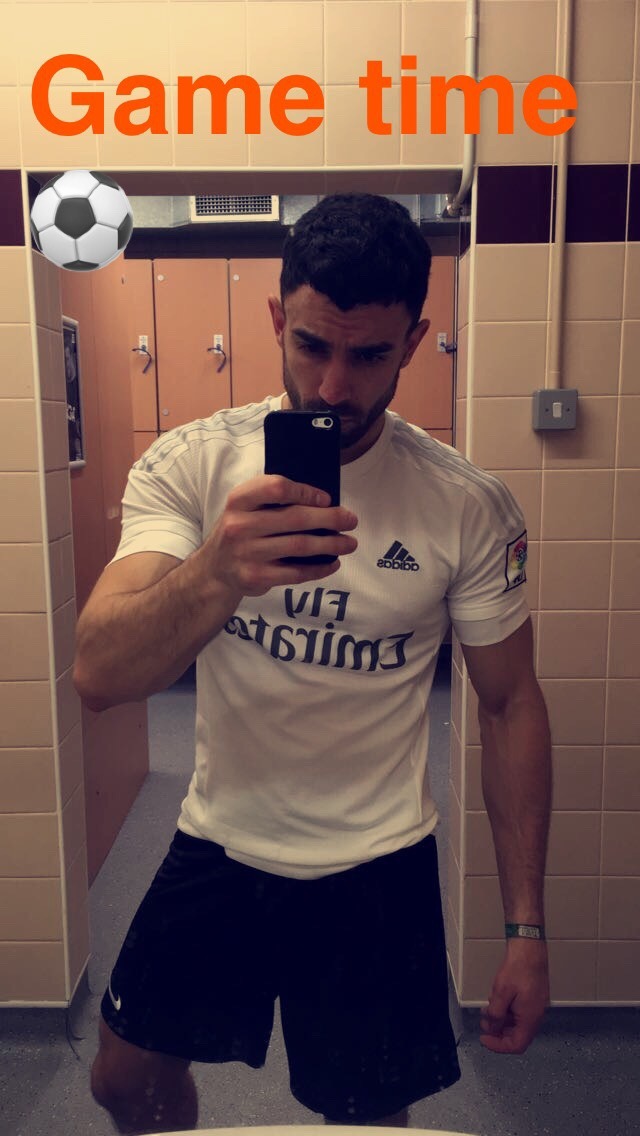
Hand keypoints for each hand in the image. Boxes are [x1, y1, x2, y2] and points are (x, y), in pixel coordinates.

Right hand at [203, 474, 357, 596]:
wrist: (213, 569)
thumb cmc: (240, 531)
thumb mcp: (245, 508)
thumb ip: (273, 501)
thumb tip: (323, 503)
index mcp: (239, 500)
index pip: (276, 487)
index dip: (305, 491)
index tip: (326, 498)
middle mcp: (239, 525)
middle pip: (295, 518)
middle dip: (330, 519)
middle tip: (351, 520)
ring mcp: (247, 553)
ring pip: (300, 546)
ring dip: (331, 544)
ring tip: (349, 543)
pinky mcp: (255, 577)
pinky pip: (296, 573)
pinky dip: (319, 568)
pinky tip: (332, 562)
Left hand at [479, 939, 549, 1054]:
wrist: (529, 948)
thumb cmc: (519, 967)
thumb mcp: (501, 992)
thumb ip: (496, 1015)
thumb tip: (493, 1028)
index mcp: (530, 1018)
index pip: (517, 1045)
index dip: (498, 1046)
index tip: (485, 1039)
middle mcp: (536, 1015)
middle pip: (517, 1035)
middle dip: (498, 1032)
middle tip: (485, 1023)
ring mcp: (535, 1006)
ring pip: (517, 1023)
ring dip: (501, 1020)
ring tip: (488, 1010)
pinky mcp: (533, 998)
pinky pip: (519, 1012)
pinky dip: (507, 1011)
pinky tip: (497, 1001)